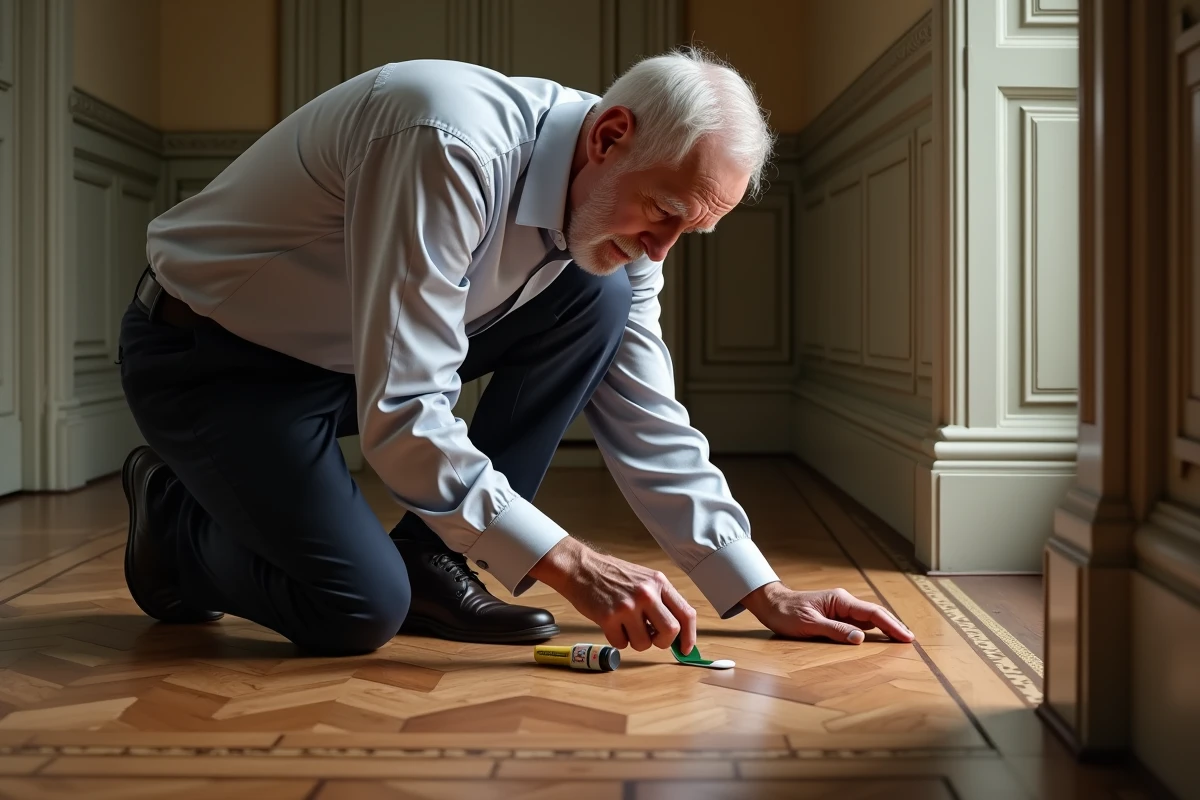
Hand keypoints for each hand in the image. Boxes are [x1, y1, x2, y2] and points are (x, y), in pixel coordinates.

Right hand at [530, 538, 696, 653]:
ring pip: (645, 644)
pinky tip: (611, 625)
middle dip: (663, 642)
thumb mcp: (643, 579)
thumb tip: (676, 633)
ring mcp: (627, 606)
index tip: (685, 649)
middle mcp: (646, 593)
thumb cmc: (611, 575)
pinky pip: (621, 644)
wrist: (580, 568)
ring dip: (636, 642)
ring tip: (626, 626)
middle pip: (671, 631)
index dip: (690, 636)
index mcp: (658, 582)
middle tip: (652, 639)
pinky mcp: (608, 617)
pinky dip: (617, 640)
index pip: (686, 613)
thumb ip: (660, 601)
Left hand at [742, 582, 913, 644]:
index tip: (906, 637)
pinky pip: (856, 624)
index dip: (891, 625)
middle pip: (875, 615)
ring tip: (900, 641)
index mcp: (840, 600)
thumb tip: (860, 638)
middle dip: (893, 626)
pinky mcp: (834, 615)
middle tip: (910, 641)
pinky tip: (877, 640)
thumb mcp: (809, 624)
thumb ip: (835, 630)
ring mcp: (839, 608)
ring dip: (883, 629)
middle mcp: (843, 602)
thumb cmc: (786, 613)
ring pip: (867, 620)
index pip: (872, 613)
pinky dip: (870, 632)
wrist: (770, 605)